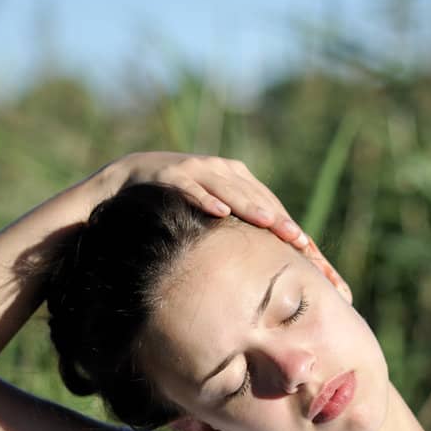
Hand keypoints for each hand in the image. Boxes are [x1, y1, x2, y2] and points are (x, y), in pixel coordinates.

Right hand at [98, 152, 310, 250]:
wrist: (121, 180)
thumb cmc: (172, 202)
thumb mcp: (210, 211)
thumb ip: (235, 226)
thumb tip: (268, 262)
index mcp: (235, 177)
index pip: (268, 204)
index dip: (288, 225)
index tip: (309, 250)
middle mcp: (218, 168)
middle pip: (255, 196)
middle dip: (278, 219)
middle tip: (299, 241)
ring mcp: (192, 168)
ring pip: (227, 188)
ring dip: (249, 205)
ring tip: (270, 224)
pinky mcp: (165, 172)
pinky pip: (188, 186)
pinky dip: (204, 198)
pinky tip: (219, 212)